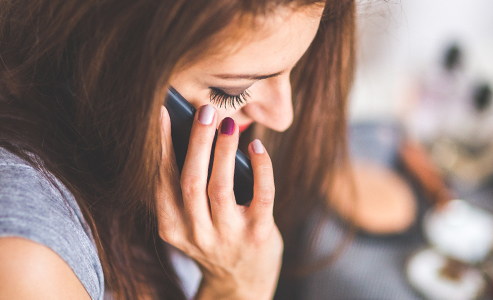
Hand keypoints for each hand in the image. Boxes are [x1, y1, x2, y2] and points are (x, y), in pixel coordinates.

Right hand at [156, 105, 282, 299]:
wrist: (240, 285)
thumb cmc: (215, 241)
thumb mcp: (191, 223)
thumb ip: (187, 190)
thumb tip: (197, 133)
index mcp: (173, 227)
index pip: (163, 180)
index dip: (162, 145)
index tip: (163, 113)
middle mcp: (197, 233)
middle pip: (191, 181)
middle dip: (196, 142)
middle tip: (205, 111)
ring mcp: (228, 236)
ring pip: (221, 186)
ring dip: (223, 150)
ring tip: (228, 123)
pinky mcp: (258, 235)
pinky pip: (261, 195)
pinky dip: (260, 168)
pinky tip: (257, 148)